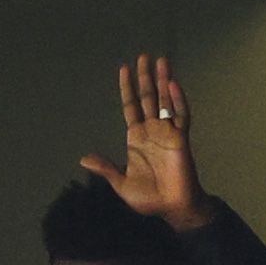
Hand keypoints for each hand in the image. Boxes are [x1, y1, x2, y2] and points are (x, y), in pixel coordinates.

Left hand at [80, 55, 212, 231]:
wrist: (172, 208)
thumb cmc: (148, 198)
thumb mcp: (121, 184)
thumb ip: (106, 168)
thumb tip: (83, 159)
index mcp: (136, 138)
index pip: (130, 106)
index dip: (127, 88)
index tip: (124, 69)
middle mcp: (152, 130)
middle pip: (148, 97)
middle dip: (145, 77)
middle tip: (143, 56)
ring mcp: (168, 132)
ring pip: (165, 100)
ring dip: (163, 80)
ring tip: (161, 61)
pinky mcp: (181, 138)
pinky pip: (181, 115)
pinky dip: (178, 100)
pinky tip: (173, 85)